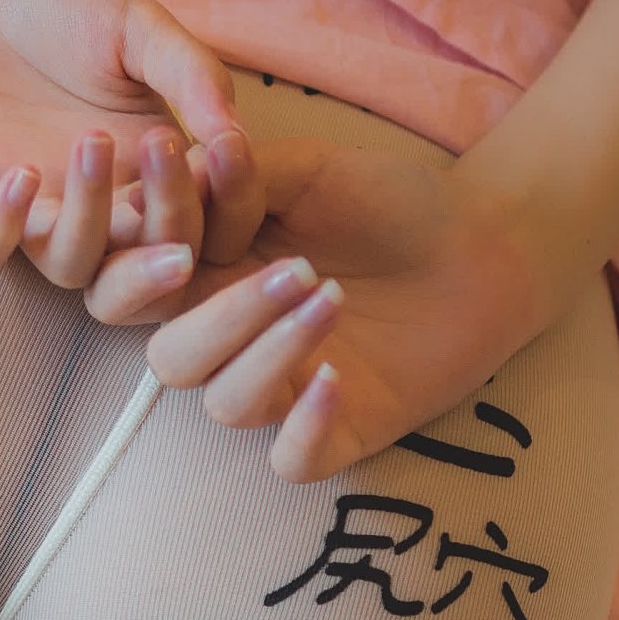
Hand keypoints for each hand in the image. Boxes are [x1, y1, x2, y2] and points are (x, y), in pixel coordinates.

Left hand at [0, 0, 263, 284]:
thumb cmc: (49, 0)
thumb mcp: (136, 27)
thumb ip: (190, 74)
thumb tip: (236, 137)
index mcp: (147, 170)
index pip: (201, 224)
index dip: (222, 208)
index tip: (227, 157)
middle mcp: (94, 205)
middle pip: (143, 271)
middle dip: (166, 242)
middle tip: (171, 186)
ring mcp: (27, 212)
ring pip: (71, 268)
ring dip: (89, 220)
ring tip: (90, 142)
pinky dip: (3, 229)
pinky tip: (20, 173)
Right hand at [89, 135, 567, 483]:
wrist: (487, 240)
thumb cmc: (388, 201)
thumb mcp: (308, 170)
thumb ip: (238, 172)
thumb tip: (176, 160)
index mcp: (204, 277)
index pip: (131, 286)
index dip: (136, 253)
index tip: (175, 195)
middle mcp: (231, 341)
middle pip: (168, 358)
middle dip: (218, 316)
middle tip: (290, 267)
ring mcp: (281, 391)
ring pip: (224, 404)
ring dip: (270, 349)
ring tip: (332, 295)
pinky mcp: (338, 432)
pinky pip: (291, 459)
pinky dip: (305, 425)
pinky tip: (336, 376)